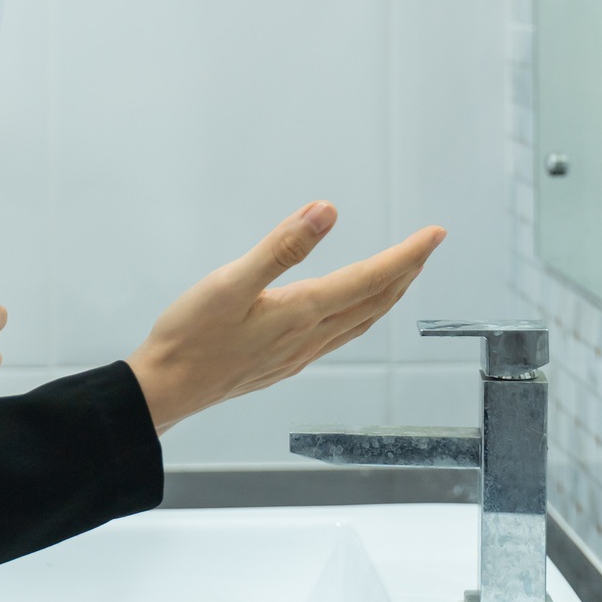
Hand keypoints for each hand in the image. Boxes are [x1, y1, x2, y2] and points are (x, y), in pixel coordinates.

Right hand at [124, 201, 445, 433]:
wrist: (166, 389)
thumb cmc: (191, 336)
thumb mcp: (231, 282)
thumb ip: (281, 246)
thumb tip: (326, 212)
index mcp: (302, 312)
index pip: (371, 279)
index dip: (408, 255)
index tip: (435, 234)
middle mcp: (309, 337)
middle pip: (375, 302)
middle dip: (407, 272)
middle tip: (428, 246)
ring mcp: (298, 354)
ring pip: (361, 322)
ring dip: (388, 295)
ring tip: (404, 273)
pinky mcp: (283, 363)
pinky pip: (340, 336)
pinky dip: (361, 315)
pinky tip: (353, 312)